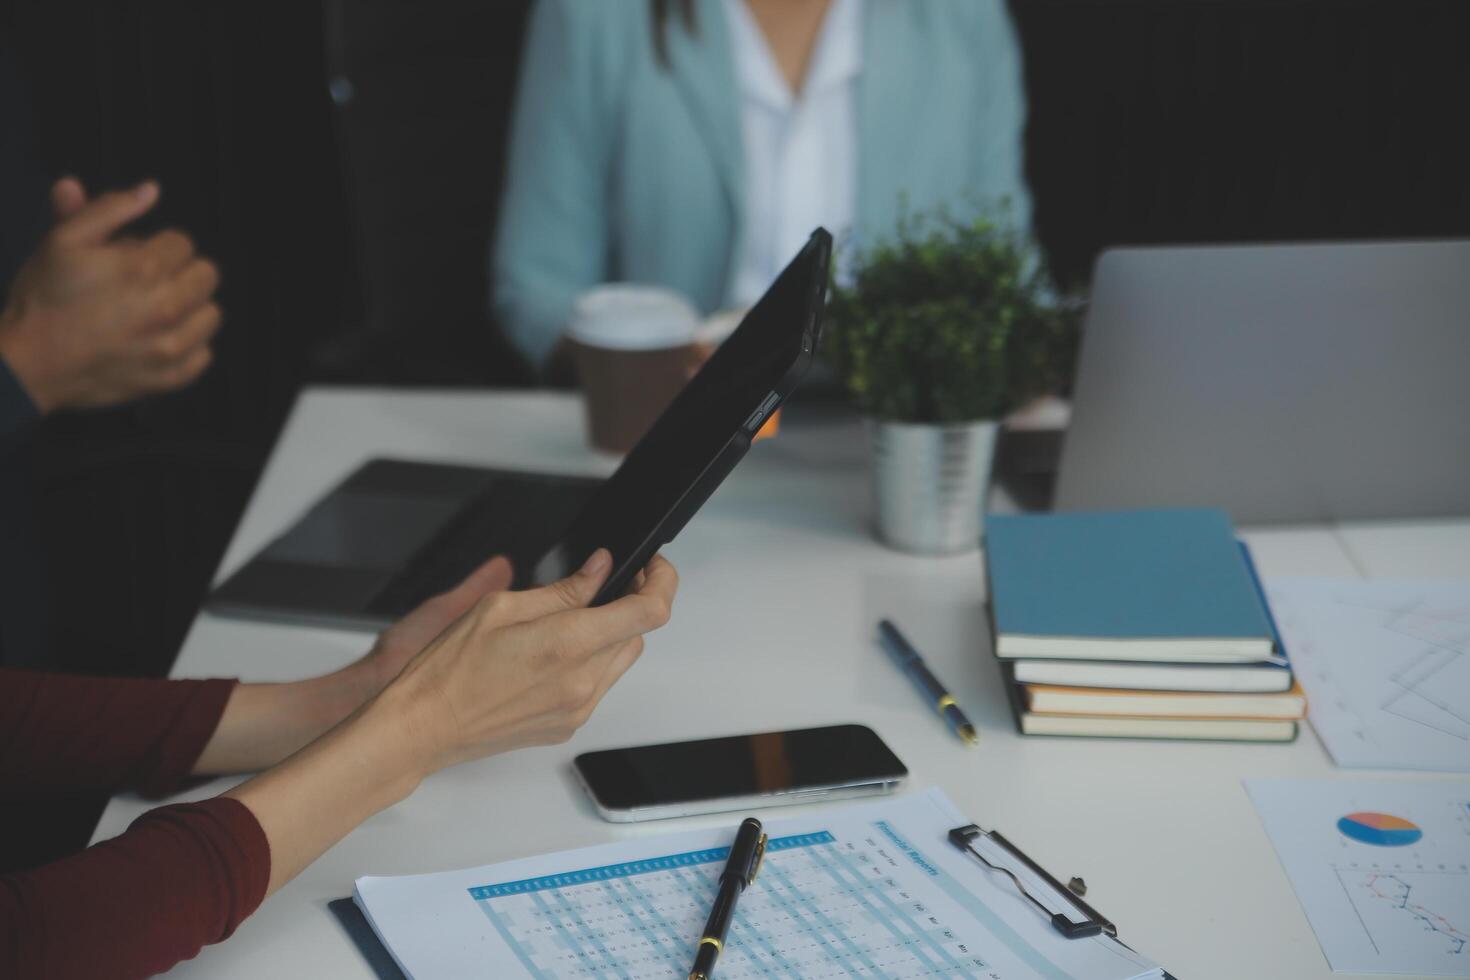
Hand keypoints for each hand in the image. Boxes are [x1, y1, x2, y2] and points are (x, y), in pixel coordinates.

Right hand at [0, 177, 221, 411]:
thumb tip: (151, 189)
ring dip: (189, 308)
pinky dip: (187, 346)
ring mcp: (170, 347)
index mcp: (142, 269)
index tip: (133, 260)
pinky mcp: (170, 378)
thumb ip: (109, 209)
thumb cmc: (45, 298)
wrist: (30, 362)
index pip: (183, 243)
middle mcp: (165, 308)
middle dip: (180, 272)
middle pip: (206, 275)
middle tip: (145, 283)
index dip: (157, 247)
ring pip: (211, 314)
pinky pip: (204, 355)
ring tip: (153, 311)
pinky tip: (157, 339)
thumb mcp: (64, 240)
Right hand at [373, 549, 677, 775]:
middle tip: (602, 586)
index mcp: (568, 644)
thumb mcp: (501, 608)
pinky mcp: (569, 725)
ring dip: (610, 635)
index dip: (662, 581)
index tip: (652, 567)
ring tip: (568, 621)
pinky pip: (599, 685)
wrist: (424, 725)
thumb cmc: (448, 670)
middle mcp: (582, 681)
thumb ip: (562, 590)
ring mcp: (578, 708)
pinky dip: (590, 663)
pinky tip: (553, 654)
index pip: (650, 610)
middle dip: (627, 604)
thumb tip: (599, 570)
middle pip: (639, 633)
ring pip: (622, 659)